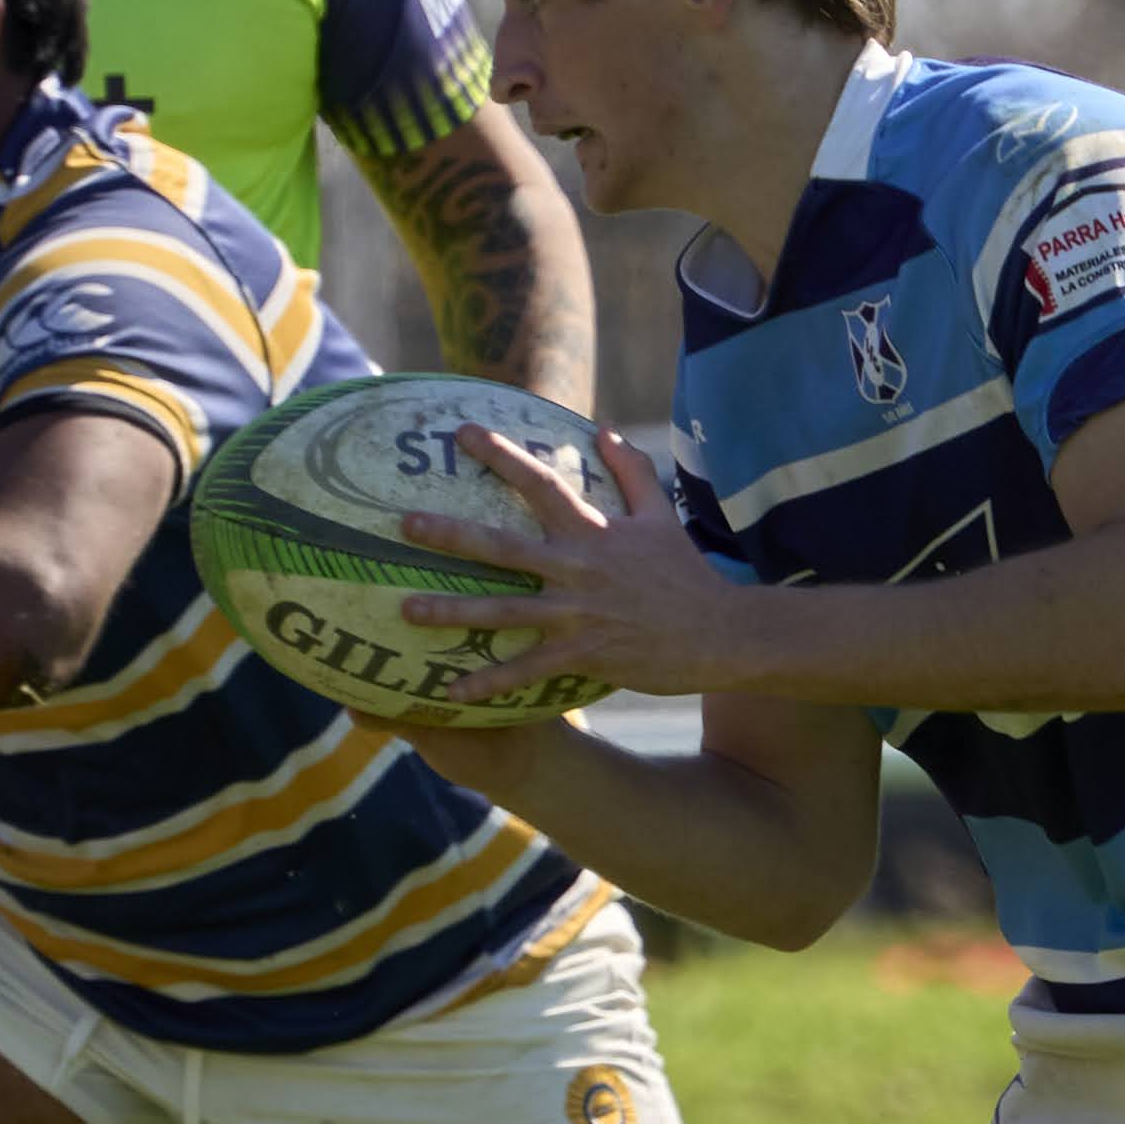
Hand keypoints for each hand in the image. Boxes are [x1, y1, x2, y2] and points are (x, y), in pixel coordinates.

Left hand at [397, 425, 757, 703]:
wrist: (720, 634)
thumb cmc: (687, 575)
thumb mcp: (662, 517)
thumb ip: (631, 472)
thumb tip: (603, 430)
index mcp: (595, 532)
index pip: (541, 484)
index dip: (501, 455)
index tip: (461, 433)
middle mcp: (579, 568)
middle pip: (504, 547)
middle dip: (451, 535)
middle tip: (404, 524)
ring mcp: (579, 614)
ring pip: (504, 611)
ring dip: (453, 612)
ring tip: (407, 609)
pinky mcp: (584, 655)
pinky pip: (526, 671)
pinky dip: (489, 683)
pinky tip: (451, 693)